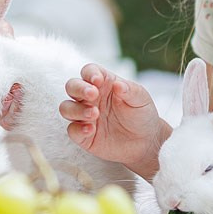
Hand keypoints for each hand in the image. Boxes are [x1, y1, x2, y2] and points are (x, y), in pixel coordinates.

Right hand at [59, 63, 169, 178]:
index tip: (98, 80)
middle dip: (78, 89)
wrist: (145, 142)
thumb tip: (118, 84)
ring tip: (94, 114)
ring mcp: (85, 116)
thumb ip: (130, 90)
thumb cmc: (142, 114)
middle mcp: (90, 98)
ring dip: (76, 110)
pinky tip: (91, 130)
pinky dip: (78, 129)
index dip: (90, 74)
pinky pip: (72, 130)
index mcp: (103, 84)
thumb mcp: (141, 99)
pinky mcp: (84, 135)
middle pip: (72, 86)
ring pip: (66, 108)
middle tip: (93, 95)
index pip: (88, 72)